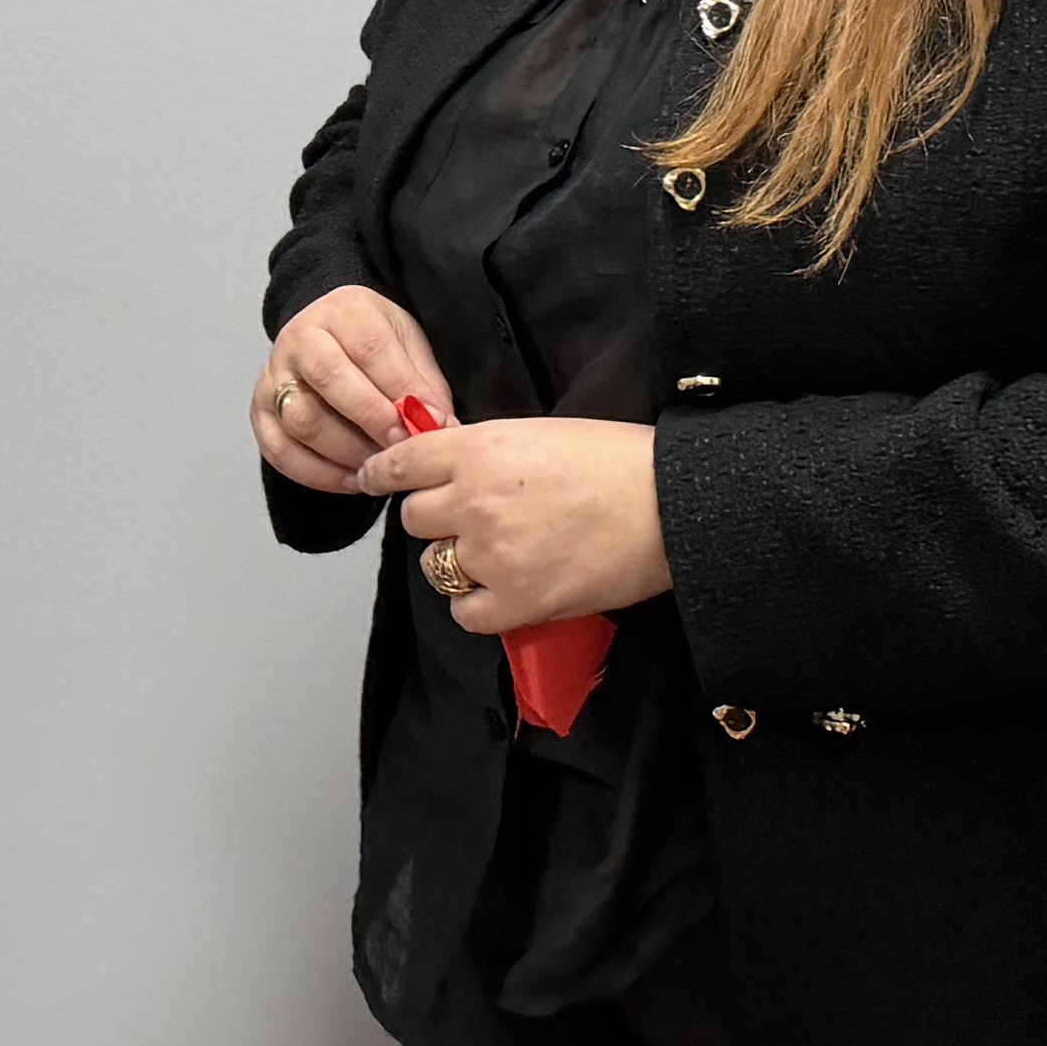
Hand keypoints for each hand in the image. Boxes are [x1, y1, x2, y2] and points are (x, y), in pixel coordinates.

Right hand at [255, 285, 451, 489]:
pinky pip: (279, 449)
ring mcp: (274, 374)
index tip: (425, 421)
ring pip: (301, 418)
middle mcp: (300, 338)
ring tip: (378, 465)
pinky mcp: (260, 410)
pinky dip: (316, 473)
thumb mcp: (409, 343)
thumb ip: (423, 383)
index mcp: (343, 311)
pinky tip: (350, 479)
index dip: (398, 388)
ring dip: (345, 451)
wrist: (333, 337)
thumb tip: (437, 425)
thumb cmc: (374, 341)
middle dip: (371, 419)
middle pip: (328, 378)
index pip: (368, 347)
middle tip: (400, 447)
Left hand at [357, 410, 669, 635]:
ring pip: (436, 565)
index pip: (401, 463)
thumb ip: (483, 451)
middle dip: (438, 518)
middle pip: (415, 519)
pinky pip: (465, 612)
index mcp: (477, 450)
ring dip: (458, 561)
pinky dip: (478, 605)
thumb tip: (447, 465)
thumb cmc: (618, 460)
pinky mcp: (517, 601)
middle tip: (473, 518)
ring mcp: (492, 555)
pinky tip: (504, 590)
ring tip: (500, 554)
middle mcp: (473, 502)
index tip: (375, 479)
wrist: (672, 502)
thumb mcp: (538, 433)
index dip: (384, 473)